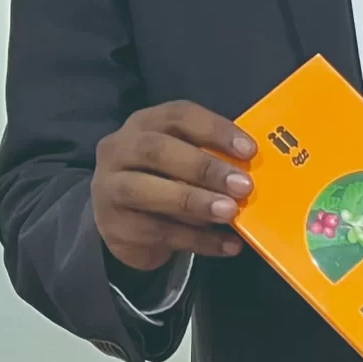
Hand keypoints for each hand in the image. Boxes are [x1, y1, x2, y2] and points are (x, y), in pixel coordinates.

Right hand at [91, 102, 255, 271]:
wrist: (126, 226)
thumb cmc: (164, 183)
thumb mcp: (184, 163)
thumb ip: (211, 159)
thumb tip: (253, 171)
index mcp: (144, 124)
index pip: (177, 115)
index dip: (214, 130)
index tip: (250, 151)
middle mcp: (119, 150)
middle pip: (156, 150)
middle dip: (203, 167)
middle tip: (242, 186)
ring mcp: (109, 188)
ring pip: (145, 191)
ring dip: (193, 202)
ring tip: (229, 213)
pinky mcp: (114, 227)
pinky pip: (156, 232)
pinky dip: (197, 241)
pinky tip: (228, 245)